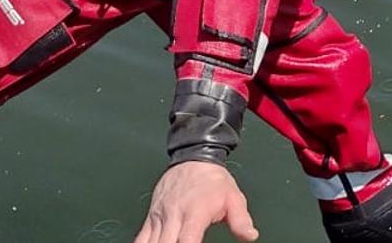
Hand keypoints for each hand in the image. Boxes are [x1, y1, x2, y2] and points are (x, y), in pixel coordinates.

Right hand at [134, 161, 259, 242]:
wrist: (193, 157)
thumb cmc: (213, 180)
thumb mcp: (234, 198)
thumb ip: (241, 220)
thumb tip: (250, 236)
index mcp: (195, 212)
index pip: (187, 240)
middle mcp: (174, 215)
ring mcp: (160, 217)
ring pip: (151, 242)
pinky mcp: (151, 217)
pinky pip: (141, 238)